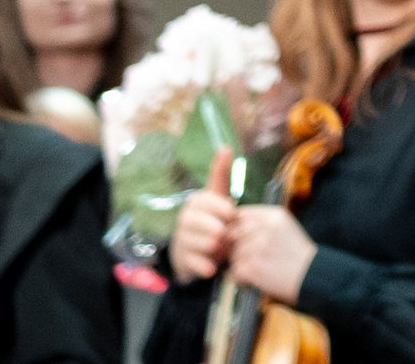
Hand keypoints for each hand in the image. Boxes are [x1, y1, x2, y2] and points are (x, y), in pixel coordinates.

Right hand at [168, 148, 236, 283]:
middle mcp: (185, 219)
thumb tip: (224, 147)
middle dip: (221, 230)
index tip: (232, 215)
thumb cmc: (212, 218)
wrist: (195, 250)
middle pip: (206, 224)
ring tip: (222, 248)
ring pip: (203, 243)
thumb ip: (220, 174)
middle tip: (228, 235)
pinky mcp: (182, 260)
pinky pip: (195, 263)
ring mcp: (182, 240)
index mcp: (196, 201)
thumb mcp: (217, 195)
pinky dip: (205, 265)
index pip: (211, 203)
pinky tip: (212, 266)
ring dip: (216, 248)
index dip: (223, 210)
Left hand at [228, 205, 317, 303]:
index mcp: (274, 215)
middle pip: (232, 233)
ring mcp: (258, 247)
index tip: (236, 236)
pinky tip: (255, 277)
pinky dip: (242, 277)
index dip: (234, 226)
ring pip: (233, 253)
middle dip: (233, 245)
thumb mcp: (286, 226)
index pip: (240, 213)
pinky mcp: (253, 266)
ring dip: (239, 263)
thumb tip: (233, 224)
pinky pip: (235, 270)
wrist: (312, 275)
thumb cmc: (297, 253)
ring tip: (257, 267)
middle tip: (244, 255)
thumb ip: (262, 221)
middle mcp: (265, 228)